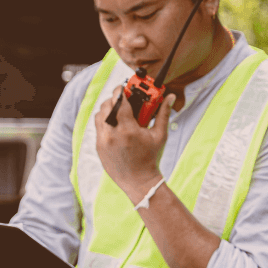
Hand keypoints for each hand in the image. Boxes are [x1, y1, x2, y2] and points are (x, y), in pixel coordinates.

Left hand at [94, 88, 174, 203]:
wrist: (137, 180)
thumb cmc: (150, 157)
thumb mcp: (159, 135)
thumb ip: (163, 113)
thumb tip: (170, 97)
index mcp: (127, 129)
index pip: (119, 102)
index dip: (121, 91)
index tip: (124, 87)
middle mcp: (111, 134)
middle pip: (106, 106)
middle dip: (114, 99)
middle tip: (124, 98)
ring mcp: (102, 141)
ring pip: (99, 116)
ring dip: (107, 110)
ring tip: (119, 111)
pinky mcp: (98, 146)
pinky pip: (98, 127)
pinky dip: (104, 121)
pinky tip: (115, 123)